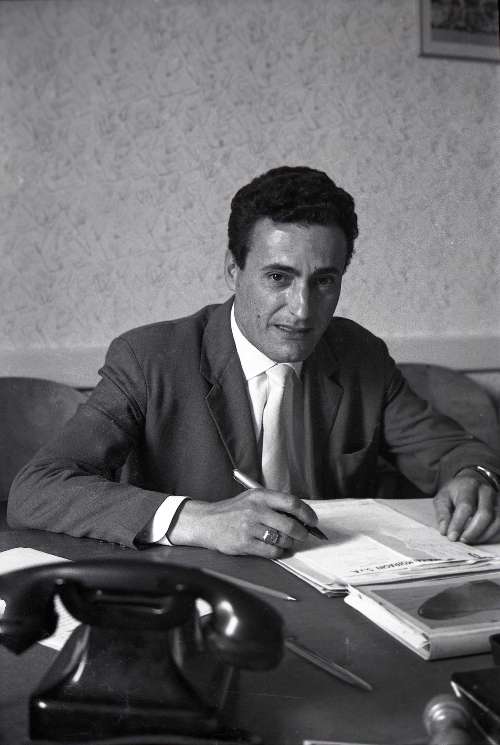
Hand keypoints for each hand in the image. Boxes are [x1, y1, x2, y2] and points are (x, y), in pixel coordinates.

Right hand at [167, 488, 318, 556]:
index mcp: (260, 496)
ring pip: (282, 540)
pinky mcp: (244, 543)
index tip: (313, 521)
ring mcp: (250, 527)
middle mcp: (256, 510)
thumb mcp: (252, 499)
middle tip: (302, 535)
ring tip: (286, 542)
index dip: (307, 513)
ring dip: (289, 543)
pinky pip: (271, 552)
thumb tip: (302, 517)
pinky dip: (278, 552)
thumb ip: (274, 504)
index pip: (292, 503)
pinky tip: (274, 548)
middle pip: (291, 524)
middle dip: (301, 533)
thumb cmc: (234, 511)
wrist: (207, 522)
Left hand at [434, 468, 499, 543]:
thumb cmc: (455, 493)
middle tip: (463, 540)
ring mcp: (497, 500)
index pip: (466, 506)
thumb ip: (443, 514)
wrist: (472, 482)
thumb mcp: (443, 498)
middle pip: (485, 514)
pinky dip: (492, 535)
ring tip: (471, 541)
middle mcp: (486, 491)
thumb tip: (445, 531)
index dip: (458, 524)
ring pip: (497, 521)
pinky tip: (481, 539)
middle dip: (474, 531)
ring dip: (484, 535)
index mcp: (468, 486)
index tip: (452, 537)